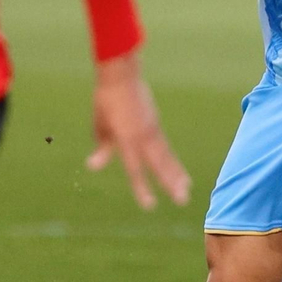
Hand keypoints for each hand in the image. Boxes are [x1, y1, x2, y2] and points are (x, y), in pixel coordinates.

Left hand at [86, 53, 190, 209]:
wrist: (121, 75)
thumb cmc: (106, 100)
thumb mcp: (99, 125)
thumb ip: (101, 147)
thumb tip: (93, 166)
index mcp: (127, 139)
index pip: (135, 170)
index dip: (142, 189)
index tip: (150, 206)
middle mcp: (143, 136)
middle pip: (160, 165)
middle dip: (172, 184)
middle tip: (183, 201)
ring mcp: (152, 129)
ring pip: (167, 156)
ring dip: (177, 174)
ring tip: (187, 188)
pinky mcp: (155, 123)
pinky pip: (165, 146)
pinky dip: (172, 160)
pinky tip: (176, 170)